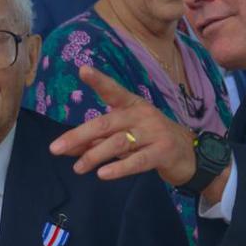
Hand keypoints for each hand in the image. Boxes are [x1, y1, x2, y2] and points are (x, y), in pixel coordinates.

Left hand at [50, 66, 198, 185]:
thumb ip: (96, 139)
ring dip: (94, 156)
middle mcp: (142, 115)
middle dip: (78, 136)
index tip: (83, 70)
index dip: (99, 80)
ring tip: (77, 168)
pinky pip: (137, 161)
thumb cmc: (149, 140)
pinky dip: (118, 168)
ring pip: (118, 143)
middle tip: (55, 149)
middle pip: (105, 123)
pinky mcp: (163, 152)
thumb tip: (66, 147)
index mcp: (132, 105)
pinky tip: (102, 174)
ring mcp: (154, 133)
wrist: (189, 154)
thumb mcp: (124, 135)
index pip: (113, 90)